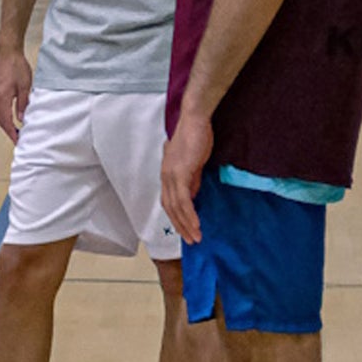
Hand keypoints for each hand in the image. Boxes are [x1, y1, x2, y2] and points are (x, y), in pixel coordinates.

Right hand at [0, 48, 31, 142]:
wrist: (8, 52)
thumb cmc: (17, 66)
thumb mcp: (25, 86)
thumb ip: (23, 103)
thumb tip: (22, 119)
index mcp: (2, 98)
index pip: (6, 121)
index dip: (12, 133)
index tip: (18, 141)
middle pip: (0, 120)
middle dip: (8, 131)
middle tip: (17, 140)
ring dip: (6, 124)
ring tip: (16, 131)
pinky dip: (4, 116)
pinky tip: (11, 117)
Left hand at [161, 110, 212, 243]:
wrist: (195, 120)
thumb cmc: (196, 137)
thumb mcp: (193, 163)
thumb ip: (192, 179)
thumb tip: (193, 195)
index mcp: (167, 173)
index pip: (169, 201)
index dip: (176, 217)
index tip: (186, 230)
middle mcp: (165, 176)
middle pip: (169, 208)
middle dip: (180, 226)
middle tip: (190, 240)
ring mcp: (171, 175)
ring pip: (176, 207)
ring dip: (186, 224)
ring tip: (196, 237)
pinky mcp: (180, 173)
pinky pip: (184, 199)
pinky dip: (189, 214)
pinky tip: (196, 224)